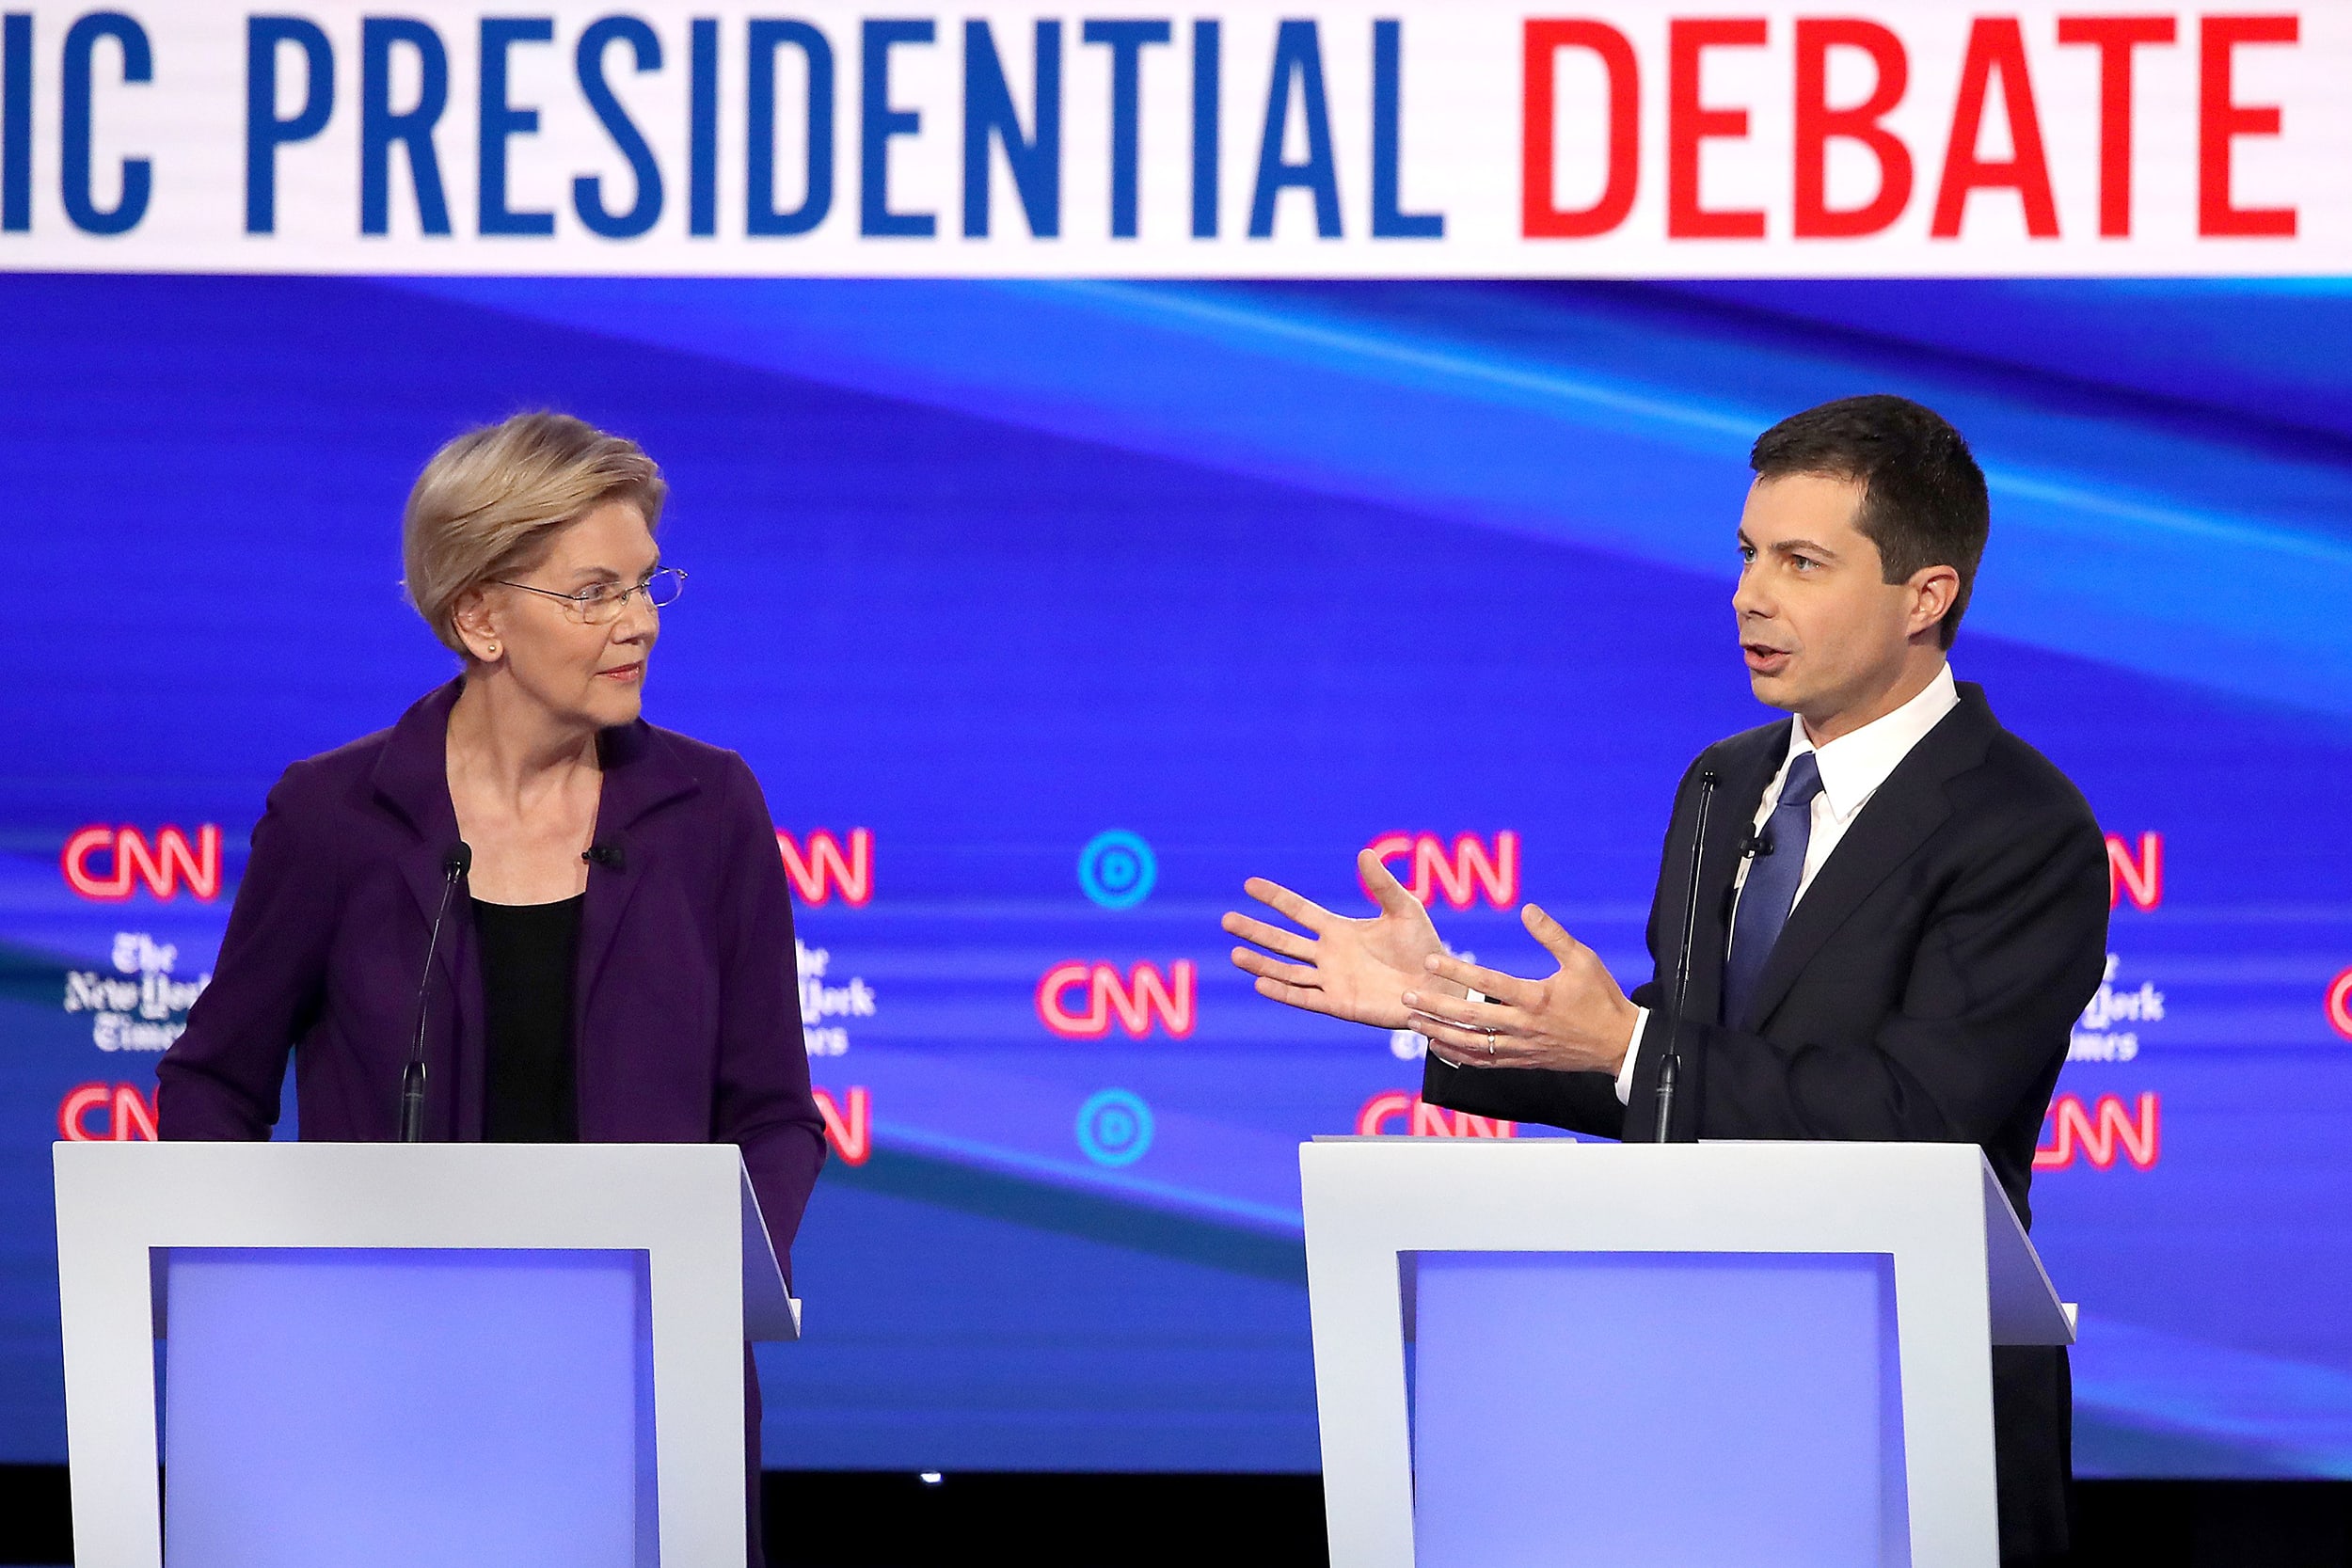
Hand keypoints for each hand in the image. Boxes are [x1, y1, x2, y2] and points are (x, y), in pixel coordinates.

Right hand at [1223, 849, 1459, 1029]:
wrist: (1439, 986)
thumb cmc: (1424, 946)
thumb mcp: (1404, 909)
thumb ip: (1382, 885)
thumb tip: (1363, 853)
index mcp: (1340, 930)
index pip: (1298, 911)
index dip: (1275, 898)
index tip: (1249, 884)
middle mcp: (1329, 955)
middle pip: (1283, 941)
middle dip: (1255, 930)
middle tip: (1226, 920)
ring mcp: (1332, 981)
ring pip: (1286, 970)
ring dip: (1261, 962)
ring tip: (1234, 953)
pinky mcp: (1340, 1004)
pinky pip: (1305, 998)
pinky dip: (1282, 991)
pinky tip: (1261, 982)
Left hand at [1403, 904, 1638, 1073]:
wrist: (1618, 1043)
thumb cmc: (1601, 998)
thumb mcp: (1583, 959)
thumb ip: (1552, 934)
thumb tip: (1526, 909)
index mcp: (1536, 998)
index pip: (1487, 983)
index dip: (1456, 971)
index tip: (1430, 961)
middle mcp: (1523, 1025)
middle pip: (1469, 1018)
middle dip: (1435, 1006)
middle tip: (1407, 995)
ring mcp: (1521, 1047)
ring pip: (1471, 1044)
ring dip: (1439, 1033)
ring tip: (1412, 1021)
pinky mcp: (1523, 1062)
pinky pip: (1484, 1062)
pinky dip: (1458, 1056)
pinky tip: (1439, 1046)